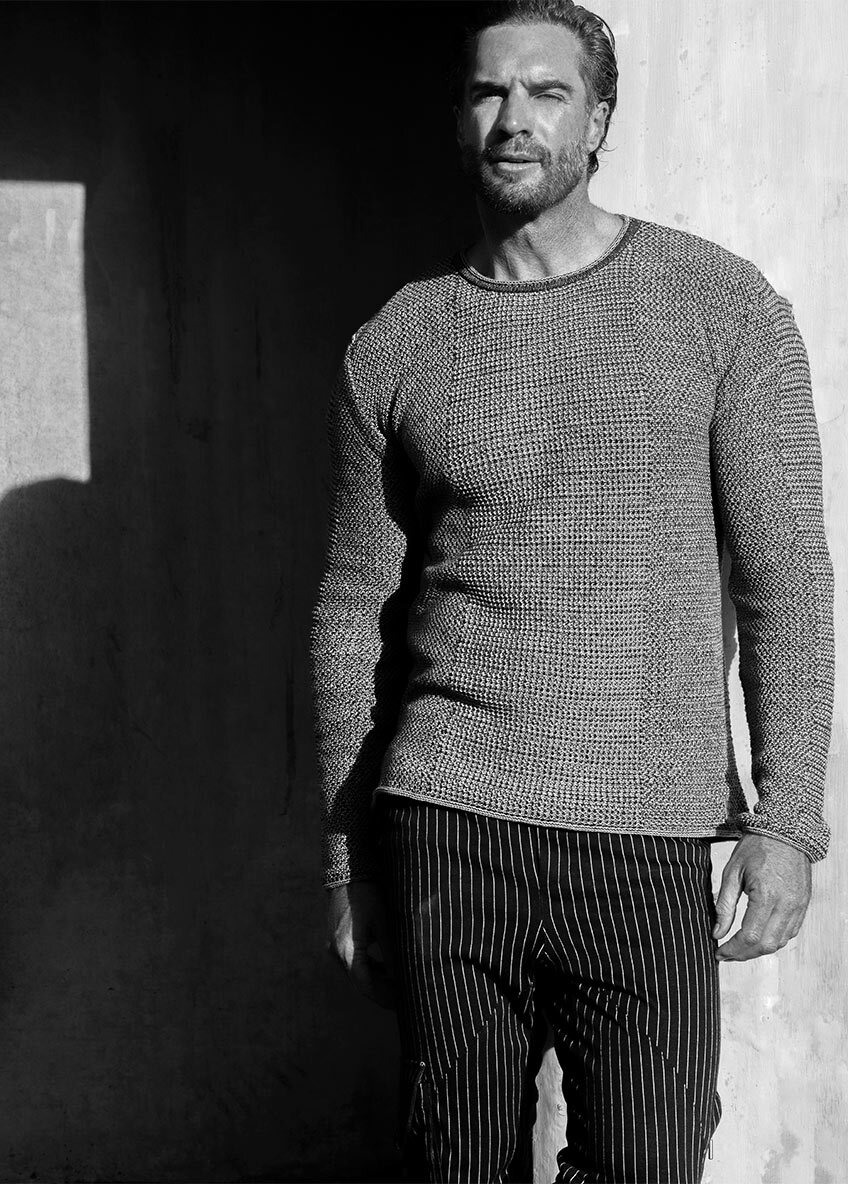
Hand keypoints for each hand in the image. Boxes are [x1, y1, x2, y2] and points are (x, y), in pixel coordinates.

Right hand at [326, 879, 396, 1008]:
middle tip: (405, 999)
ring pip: (357, 974)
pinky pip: (354, 962)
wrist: (348, 872)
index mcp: (347, 949)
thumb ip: (392, 952)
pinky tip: (386, 970)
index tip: (402, 1004)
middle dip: (382, 991)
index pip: (365, 984)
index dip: (384, 997)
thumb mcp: (384, 922)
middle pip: (360, 982)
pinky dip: (370, 969)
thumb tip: (402, 977)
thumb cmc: (368, 894)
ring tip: (400, 986)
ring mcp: (335, 947)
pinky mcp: (338, 941)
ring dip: (377, 981)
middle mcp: (336, 952)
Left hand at [713, 833, 811, 961]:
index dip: (732, 949)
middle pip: (765, 945)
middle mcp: (786, 905)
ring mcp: (798, 906)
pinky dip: (773, 940)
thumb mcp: (732, 871)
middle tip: (726, 954)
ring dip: (758, 950)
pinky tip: (758, 936)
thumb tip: (717, 933)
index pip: (749, 936)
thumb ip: (724, 905)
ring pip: (779, 943)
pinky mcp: (803, 905)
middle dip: (743, 954)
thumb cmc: (755, 848)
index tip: (718, 952)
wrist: (786, 832)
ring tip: (738, 947)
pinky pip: (790, 933)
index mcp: (766, 894)